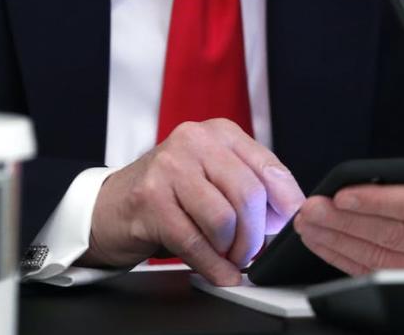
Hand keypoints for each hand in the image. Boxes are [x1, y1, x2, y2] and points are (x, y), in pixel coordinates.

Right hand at [80, 118, 305, 285]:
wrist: (113, 203)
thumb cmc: (171, 191)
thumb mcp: (214, 174)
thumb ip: (251, 184)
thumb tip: (289, 213)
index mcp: (219, 132)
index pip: (268, 166)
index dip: (285, 202)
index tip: (290, 225)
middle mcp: (194, 141)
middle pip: (248, 194)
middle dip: (256, 234)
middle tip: (251, 250)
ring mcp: (169, 167)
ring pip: (224, 219)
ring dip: (232, 250)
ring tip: (228, 255)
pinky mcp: (150, 199)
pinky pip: (195, 242)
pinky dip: (214, 266)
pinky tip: (220, 271)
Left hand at [293, 134, 403, 273]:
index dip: (377, 202)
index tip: (343, 195)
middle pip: (390, 234)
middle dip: (344, 221)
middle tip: (311, 209)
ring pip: (378, 255)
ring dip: (336, 240)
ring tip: (308, 223)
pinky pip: (374, 268)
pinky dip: (343, 256)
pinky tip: (321, 241)